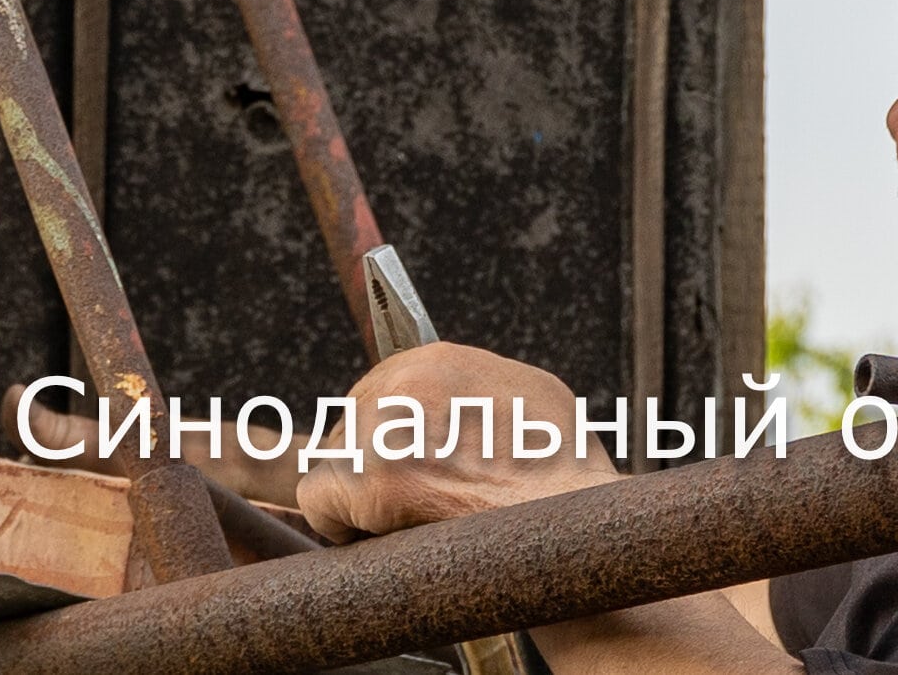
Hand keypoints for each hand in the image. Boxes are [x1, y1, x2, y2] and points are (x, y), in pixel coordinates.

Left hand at [301, 343, 610, 539]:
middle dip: (372, 463)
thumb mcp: (532, 400)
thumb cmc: (566, 482)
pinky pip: (319, 499)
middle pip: (351, 421)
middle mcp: (407, 380)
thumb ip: (475, 388)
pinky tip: (383, 538)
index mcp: (440, 360)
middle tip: (413, 503)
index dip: (392, 434)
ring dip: (359, 496)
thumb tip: (446, 394)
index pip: (380, 387)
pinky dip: (340, 527)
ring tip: (412, 522)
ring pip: (334, 460)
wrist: (577, 534)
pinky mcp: (372, 480)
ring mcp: (385, 428)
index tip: (410, 464)